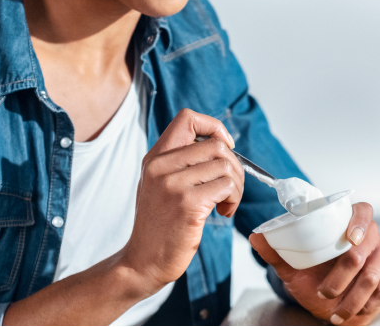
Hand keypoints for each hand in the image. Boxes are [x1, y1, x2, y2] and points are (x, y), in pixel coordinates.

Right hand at [120, 108, 243, 294]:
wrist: (143, 262)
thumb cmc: (158, 224)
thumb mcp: (158, 183)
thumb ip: (179, 161)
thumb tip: (220, 143)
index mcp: (155, 157)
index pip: (188, 117)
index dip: (214, 127)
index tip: (224, 147)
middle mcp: (161, 166)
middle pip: (216, 145)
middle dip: (234, 165)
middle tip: (230, 187)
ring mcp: (173, 185)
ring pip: (226, 166)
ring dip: (236, 186)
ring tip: (226, 202)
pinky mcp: (188, 204)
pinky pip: (226, 187)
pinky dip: (233, 200)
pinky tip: (223, 212)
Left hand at [250, 203, 379, 325]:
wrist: (330, 304)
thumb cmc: (314, 279)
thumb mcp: (292, 267)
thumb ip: (276, 251)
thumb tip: (255, 236)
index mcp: (346, 223)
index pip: (362, 210)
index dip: (359, 222)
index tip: (350, 239)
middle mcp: (370, 235)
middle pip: (368, 245)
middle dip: (344, 275)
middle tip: (325, 293)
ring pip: (376, 271)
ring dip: (355, 296)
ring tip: (337, 312)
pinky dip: (373, 302)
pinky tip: (359, 311)